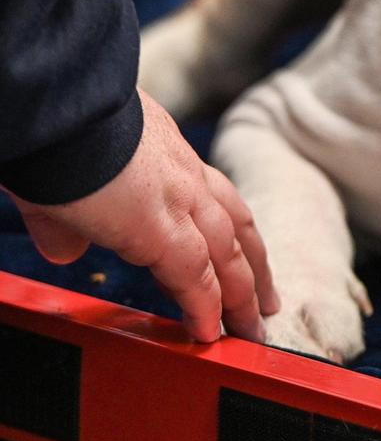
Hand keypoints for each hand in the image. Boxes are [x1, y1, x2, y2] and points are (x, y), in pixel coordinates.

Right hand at [11, 90, 279, 342]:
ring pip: (229, 254)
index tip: (235, 258)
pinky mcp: (164, 229)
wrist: (55, 107)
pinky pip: (196, 278)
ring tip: (251, 329)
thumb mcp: (65, 171)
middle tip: (265, 300)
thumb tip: (65, 248)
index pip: (209, 197)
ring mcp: (182, 198)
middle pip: (236, 225)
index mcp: (164, 154)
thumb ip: (68, 217)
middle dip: (253, 265)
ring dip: (243, 294)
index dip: (226, 231)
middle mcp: (183, 173)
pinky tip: (210, 334)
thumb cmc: (55, 129)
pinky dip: (207, 308)